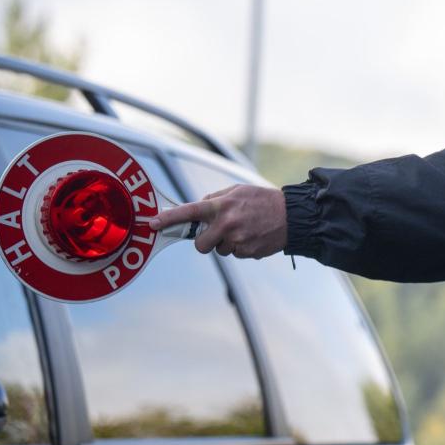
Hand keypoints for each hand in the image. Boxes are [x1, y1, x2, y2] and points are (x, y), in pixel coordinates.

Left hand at [150, 184, 287, 258]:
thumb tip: (196, 210)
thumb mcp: (238, 191)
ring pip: (220, 250)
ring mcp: (237, 240)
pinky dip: (242, 248)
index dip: (169, 218)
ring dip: (228, 243)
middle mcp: (227, 224)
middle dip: (207, 241)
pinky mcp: (247, 252)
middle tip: (220, 232)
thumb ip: (215, 199)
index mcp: (222, 205)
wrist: (292, 215)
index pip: (189, 212)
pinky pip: (235, 254)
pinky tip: (254, 236)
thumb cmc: (263, 200)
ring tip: (246, 230)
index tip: (152, 224)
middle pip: (201, 245)